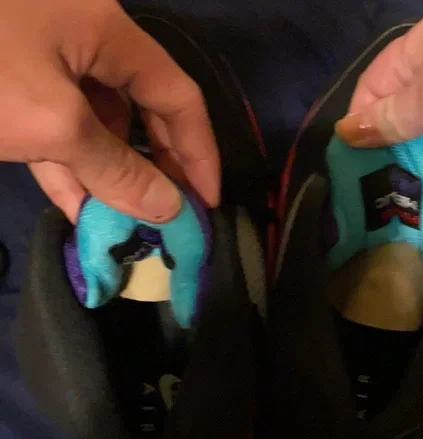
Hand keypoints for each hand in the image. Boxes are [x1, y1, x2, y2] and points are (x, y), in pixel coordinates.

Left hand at [0, 0, 219, 221]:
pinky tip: (81, 209)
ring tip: (126, 224)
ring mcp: (49, 61)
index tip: (206, 203)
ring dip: (111, 176)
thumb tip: (168, 209)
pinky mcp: (18, 84)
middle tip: (169, 216)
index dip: (200, 154)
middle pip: (144, 111)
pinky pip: (58, 128)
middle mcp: (87, 41)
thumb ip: (116, 168)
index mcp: (108, 31)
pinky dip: (70, 168)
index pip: (178, 96)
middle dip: (157, 168)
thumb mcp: (52, 122)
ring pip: (98, 125)